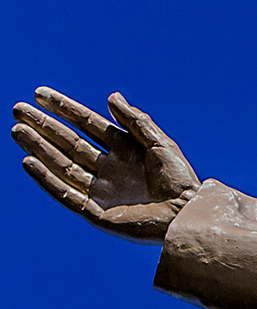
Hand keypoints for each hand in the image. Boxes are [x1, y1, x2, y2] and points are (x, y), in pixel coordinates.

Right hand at [12, 88, 199, 242]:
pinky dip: (46, 179)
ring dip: (39, 149)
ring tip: (17, 131)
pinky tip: (29, 162)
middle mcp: (108, 168)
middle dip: (44, 127)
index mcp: (124, 150)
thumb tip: (112, 96)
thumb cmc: (180, 180)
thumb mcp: (160, 144)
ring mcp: (101, 190)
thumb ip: (136, 121)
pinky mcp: (95, 212)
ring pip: (62, 166)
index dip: (64, 109)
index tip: (39, 94)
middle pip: (68, 143)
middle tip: (18, 110)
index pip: (87, 124)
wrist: (186, 215)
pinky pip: (64, 194)